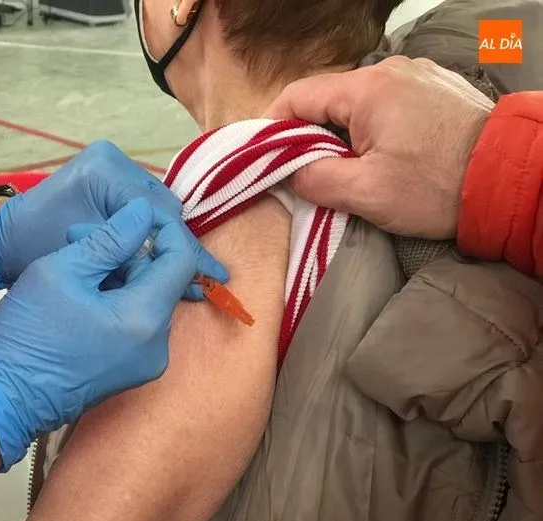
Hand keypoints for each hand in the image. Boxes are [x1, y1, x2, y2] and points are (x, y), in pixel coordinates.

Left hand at [0, 141, 227, 298]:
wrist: (1, 237)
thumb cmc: (31, 247)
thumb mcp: (84, 255)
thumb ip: (132, 257)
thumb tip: (186, 272)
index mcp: (103, 169)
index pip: (155, 212)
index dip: (182, 249)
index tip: (208, 277)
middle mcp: (112, 160)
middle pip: (162, 210)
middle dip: (180, 249)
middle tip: (209, 281)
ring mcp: (113, 169)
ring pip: (158, 212)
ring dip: (170, 246)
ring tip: (194, 279)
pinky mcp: (111, 182)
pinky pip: (143, 212)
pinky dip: (155, 240)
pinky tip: (172, 267)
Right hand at [0, 198, 196, 469]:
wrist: (0, 399)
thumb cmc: (26, 333)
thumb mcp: (63, 271)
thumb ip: (110, 239)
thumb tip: (143, 213)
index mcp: (145, 320)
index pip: (181, 260)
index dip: (162, 229)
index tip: (131, 213)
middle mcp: (157, 345)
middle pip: (161, 280)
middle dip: (126, 251)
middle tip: (77, 237)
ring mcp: (144, 363)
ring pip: (145, 298)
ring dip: (116, 273)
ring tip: (71, 262)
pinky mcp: (128, 371)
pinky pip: (133, 322)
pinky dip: (113, 299)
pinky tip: (78, 290)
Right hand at [265, 56, 493, 238]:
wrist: (513, 180)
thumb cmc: (438, 187)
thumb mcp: (366, 193)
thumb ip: (314, 180)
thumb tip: (288, 173)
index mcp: (367, 89)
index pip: (298, 96)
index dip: (272, 125)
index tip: (262, 154)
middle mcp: (392, 71)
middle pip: (328, 98)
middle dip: (309, 134)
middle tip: (304, 172)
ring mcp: (419, 76)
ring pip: (359, 102)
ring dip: (344, 132)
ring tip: (347, 169)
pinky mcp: (438, 89)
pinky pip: (389, 102)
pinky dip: (374, 126)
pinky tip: (382, 155)